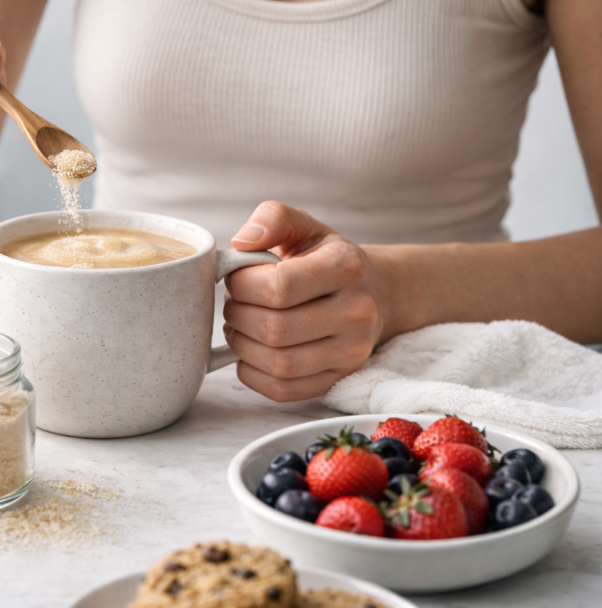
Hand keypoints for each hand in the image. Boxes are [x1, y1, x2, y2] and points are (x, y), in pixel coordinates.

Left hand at [223, 201, 391, 401]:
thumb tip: (242, 240)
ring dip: (242, 346)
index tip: (236, 278)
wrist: (375, 293)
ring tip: (240, 326)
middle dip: (238, 315)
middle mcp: (356, 312)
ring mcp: (351, 351)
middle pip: (275, 329)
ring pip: (279, 364)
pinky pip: (283, 390)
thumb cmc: (326, 258)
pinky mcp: (338, 378)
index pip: (279, 286)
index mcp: (345, 267)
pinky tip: (251, 352)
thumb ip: (273, 218)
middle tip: (233, 303)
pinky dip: (253, 374)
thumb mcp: (305, 227)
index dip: (242, 284)